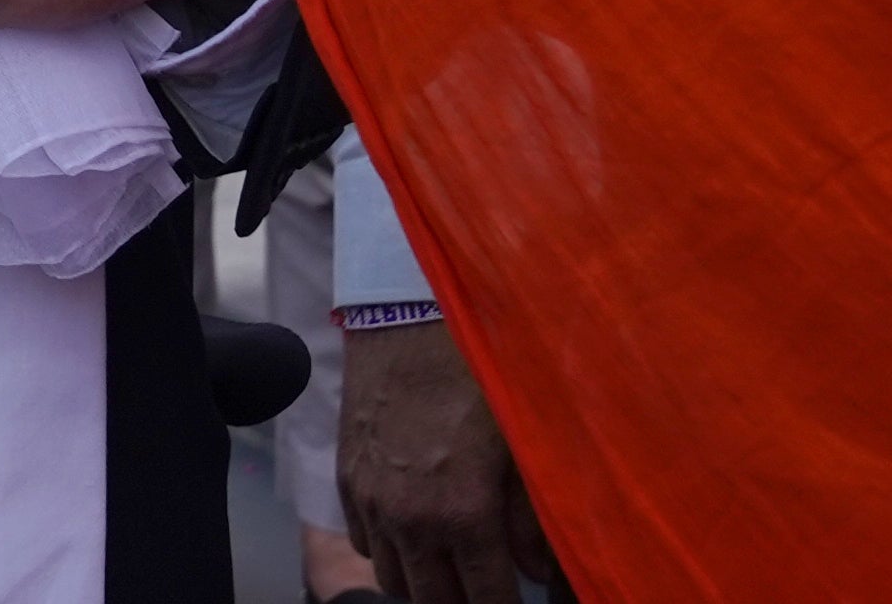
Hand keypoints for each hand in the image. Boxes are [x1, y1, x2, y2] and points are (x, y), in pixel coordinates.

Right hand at [341, 318, 565, 603]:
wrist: (408, 316)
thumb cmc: (477, 371)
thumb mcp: (522, 441)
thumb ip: (533, 518)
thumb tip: (543, 570)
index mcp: (464, 513)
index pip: (489, 600)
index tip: (518, 601)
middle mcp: (412, 520)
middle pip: (435, 602)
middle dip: (466, 601)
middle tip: (487, 583)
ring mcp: (373, 503)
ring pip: (395, 580)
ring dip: (425, 581)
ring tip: (453, 563)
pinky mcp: (347, 481)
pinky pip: (366, 544)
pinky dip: (391, 550)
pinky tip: (416, 529)